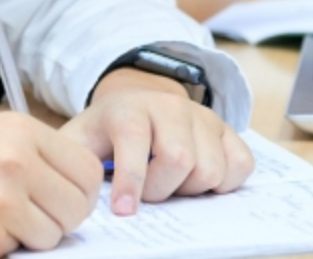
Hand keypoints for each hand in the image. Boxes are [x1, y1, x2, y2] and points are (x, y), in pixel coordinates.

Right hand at [0, 113, 103, 257]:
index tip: (54, 204)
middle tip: (18, 220)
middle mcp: (15, 160)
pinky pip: (16, 257)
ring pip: (52, 238)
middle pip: (77, 208)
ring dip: (25, 241)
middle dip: (55, 222)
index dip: (75, 195)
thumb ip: (31, 160)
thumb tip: (77, 194)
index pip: (86, 171)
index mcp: (18, 131)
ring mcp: (0, 202)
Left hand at [61, 68, 253, 216]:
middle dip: (162, 189)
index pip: (134, 142)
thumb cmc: (107, 131)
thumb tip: (73, 192)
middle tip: (149, 193)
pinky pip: (241, 165)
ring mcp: (203, 117)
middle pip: (179, 159)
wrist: (138, 102)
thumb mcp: (80, 139)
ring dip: (190, 189)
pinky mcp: (228, 130)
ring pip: (211, 168)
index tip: (124, 210)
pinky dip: (224, 183)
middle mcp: (171, 106)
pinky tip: (199, 181)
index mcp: (130, 109)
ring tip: (171, 184)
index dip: (132, 179)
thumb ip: (72, 161)